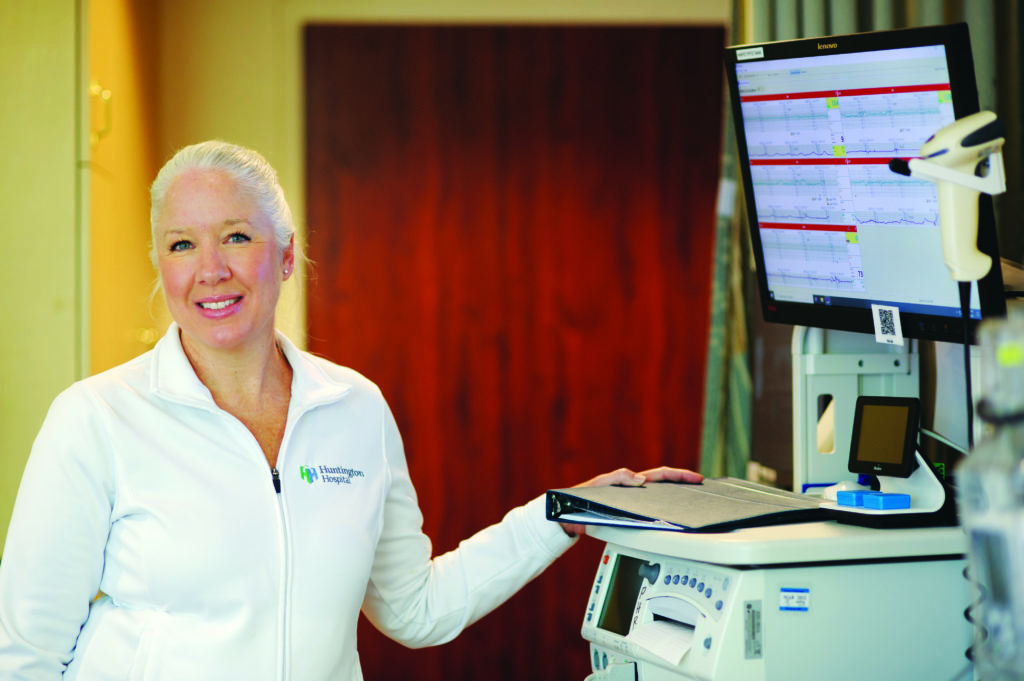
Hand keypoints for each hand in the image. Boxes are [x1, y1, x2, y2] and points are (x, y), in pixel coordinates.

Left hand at [559, 466, 702, 537]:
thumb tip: (641, 478)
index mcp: (629, 481)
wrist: (569, 516)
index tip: (694, 477)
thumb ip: (617, 478)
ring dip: (676, 498)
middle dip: (683, 484)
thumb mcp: (599, 485)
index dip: (678, 475)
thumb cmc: (581, 499)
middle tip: (700, 487)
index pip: (659, 474)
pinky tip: (671, 518)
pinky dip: (664, 513)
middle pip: (664, 485)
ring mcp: (632, 503)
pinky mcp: (629, 515)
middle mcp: (634, 490)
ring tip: (692, 501)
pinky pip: (650, 513)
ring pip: (660, 499)